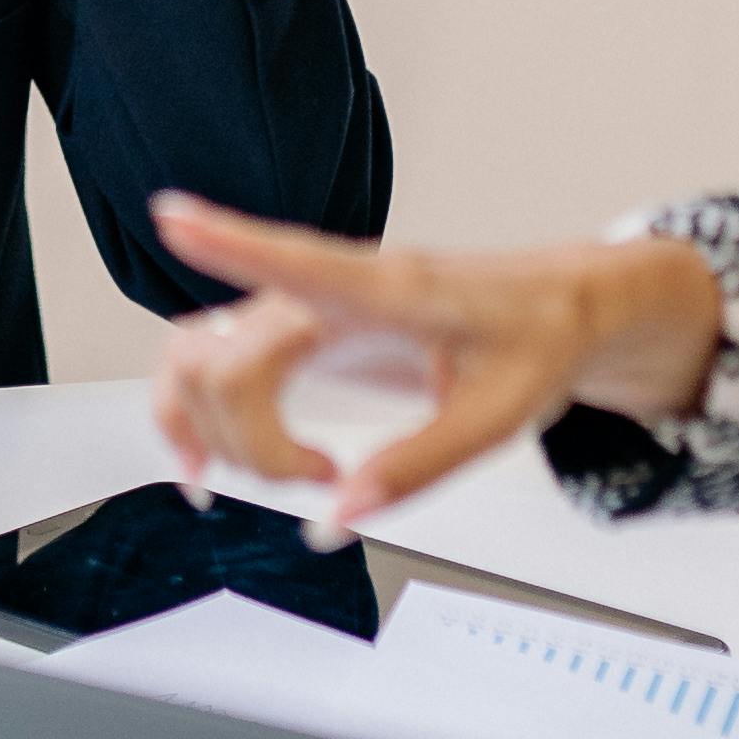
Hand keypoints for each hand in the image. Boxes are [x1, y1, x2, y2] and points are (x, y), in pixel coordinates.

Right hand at [142, 198, 728, 545]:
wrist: (562, 304)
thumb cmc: (535, 339)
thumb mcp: (497, 418)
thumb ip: (417, 467)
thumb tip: (337, 519)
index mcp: (392, 292)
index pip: (300, 263)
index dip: (231, 241)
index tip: (175, 218)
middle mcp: (333, 287)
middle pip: (229, 357)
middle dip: (250, 442)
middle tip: (323, 478)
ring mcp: (305, 302)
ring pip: (202, 354)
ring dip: (212, 426)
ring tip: (283, 470)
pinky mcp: (297, 321)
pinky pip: (212, 356)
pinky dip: (196, 407)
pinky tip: (215, 455)